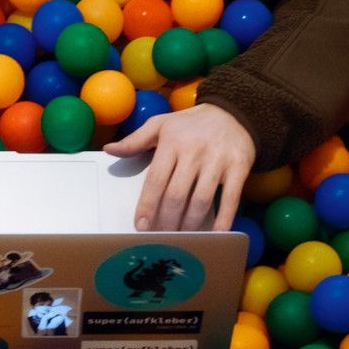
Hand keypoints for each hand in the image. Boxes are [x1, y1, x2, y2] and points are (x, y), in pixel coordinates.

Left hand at [104, 104, 255, 231]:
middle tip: (161, 236)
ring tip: (182, 237)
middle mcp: (194, 152)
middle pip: (176, 195)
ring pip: (200, 200)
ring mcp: (218, 161)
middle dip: (167, 220)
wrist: (234, 112)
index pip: (156, 180)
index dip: (147, 205)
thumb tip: (109, 150)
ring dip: (190, 224)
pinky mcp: (239, 168)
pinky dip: (223, 219)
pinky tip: (216, 234)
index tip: (141, 226)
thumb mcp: (161, 124)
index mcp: (172, 143)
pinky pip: (230, 198)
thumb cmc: (191, 123)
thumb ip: (135, 140)